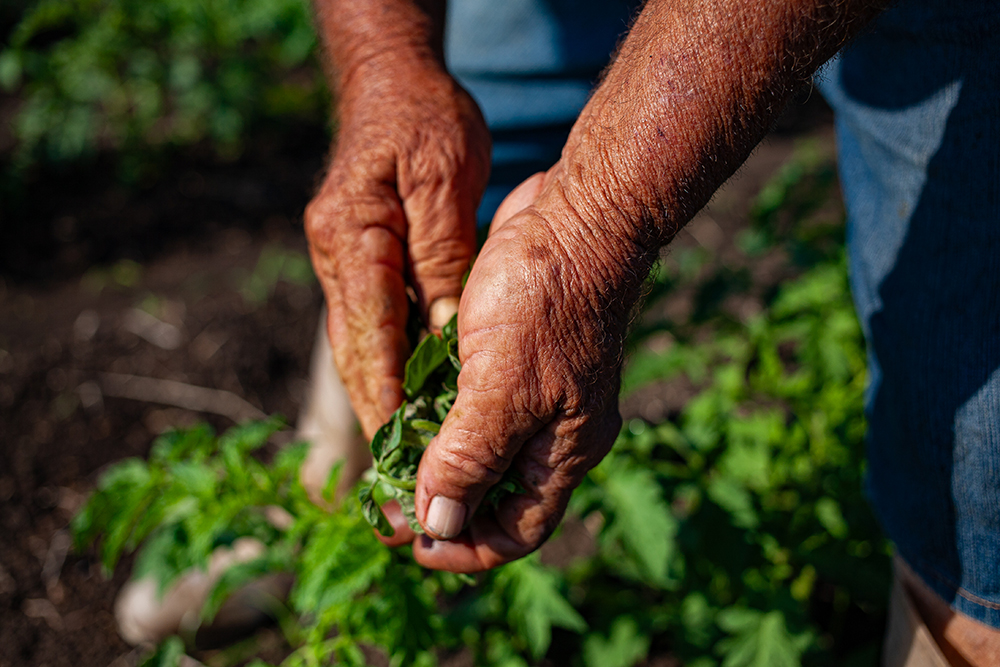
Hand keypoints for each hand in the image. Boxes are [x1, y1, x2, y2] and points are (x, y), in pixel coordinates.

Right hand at [305, 58, 489, 437]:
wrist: (389, 80)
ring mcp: (340, 257)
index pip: (368, 333)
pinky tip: (409, 394)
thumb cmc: (423, 118)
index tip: (399, 449)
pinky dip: (388, 362)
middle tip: (400, 472)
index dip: (383, 396)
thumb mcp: (444, 180)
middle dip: (377, 412)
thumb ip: (441, 259)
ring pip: (359, 342)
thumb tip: (443, 334)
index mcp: (351, 235)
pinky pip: (371, 322)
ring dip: (379, 396)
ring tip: (405, 453)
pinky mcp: (355, 257)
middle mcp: (335, 254)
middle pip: (355, 350)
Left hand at [400, 171, 644, 570]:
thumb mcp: (503, 389)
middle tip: (383, 500)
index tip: (408, 542)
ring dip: (432, 458)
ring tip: (385, 455)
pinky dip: (436, 411)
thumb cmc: (548, 300)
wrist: (574, 216)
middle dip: (439, 504)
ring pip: (476, 449)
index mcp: (564, 451)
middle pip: (492, 496)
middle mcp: (552, 430)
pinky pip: (470, 403)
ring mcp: (533, 392)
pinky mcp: (510, 356)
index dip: (462, 548)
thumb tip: (437, 525)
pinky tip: (404, 403)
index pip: (516, 533)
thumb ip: (469, 460)